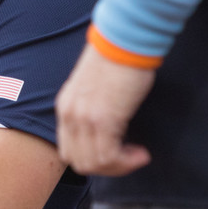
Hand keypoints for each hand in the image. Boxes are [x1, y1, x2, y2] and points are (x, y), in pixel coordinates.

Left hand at [55, 44, 154, 175]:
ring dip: (119, 167)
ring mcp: (84, 118)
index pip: (69, 149)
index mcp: (66, 106)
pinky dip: (126, 162)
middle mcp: (69, 114)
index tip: (116, 153)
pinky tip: (141, 152)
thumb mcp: (95, 88)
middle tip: (129, 158)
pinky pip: (108, 157)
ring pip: (93, 164)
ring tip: (138, 154)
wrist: (125, 41)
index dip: (93, 159)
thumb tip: (109, 131)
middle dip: (106, 168)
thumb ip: (93, 108)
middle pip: (78, 162)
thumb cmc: (118, 59)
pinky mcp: (103, 119)